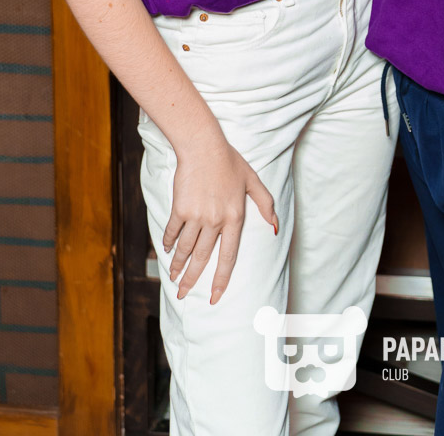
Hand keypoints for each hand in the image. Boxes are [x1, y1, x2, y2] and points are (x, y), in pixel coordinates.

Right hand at [164, 130, 277, 303]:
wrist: (203, 146)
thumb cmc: (229, 161)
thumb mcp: (253, 180)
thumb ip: (265, 204)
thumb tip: (275, 227)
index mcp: (234, 217)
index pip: (228, 257)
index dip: (221, 279)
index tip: (214, 296)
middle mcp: (215, 221)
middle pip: (203, 258)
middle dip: (192, 279)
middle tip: (184, 294)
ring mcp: (196, 216)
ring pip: (186, 249)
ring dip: (178, 265)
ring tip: (174, 277)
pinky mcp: (180, 209)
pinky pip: (173, 232)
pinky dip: (169, 243)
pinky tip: (168, 250)